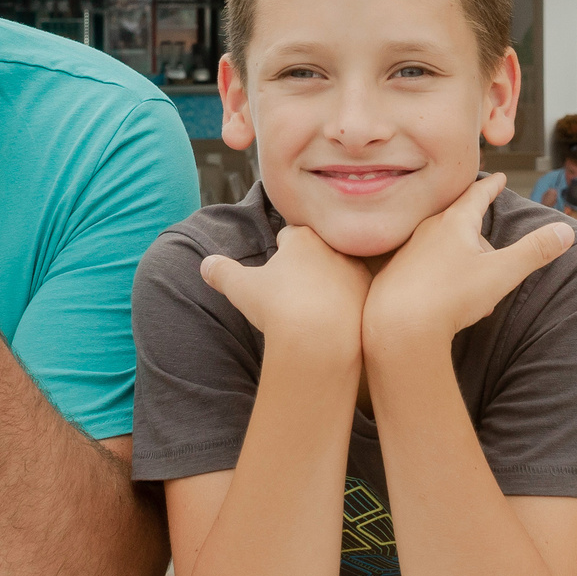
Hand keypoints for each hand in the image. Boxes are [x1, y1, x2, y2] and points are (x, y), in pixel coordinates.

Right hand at [199, 225, 373, 352]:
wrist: (319, 339)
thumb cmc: (277, 308)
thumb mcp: (240, 287)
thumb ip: (222, 272)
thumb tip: (205, 264)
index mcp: (302, 237)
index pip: (289, 235)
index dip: (281, 253)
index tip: (276, 272)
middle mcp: (333, 246)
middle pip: (317, 250)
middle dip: (308, 264)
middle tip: (295, 291)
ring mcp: (356, 269)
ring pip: (340, 270)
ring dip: (331, 282)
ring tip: (317, 309)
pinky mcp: (372, 294)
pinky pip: (358, 294)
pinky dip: (349, 303)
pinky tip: (337, 321)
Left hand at [361, 173, 574, 350]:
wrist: (397, 326)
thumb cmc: (449, 297)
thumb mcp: (502, 273)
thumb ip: (534, 251)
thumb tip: (566, 231)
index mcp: (454, 223)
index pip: (476, 194)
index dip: (491, 187)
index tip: (498, 178)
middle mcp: (428, 231)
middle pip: (461, 224)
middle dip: (480, 238)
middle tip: (494, 258)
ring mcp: (408, 252)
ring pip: (444, 249)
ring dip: (463, 263)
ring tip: (474, 291)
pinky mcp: (396, 274)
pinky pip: (427, 269)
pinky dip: (442, 279)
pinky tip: (448, 302)